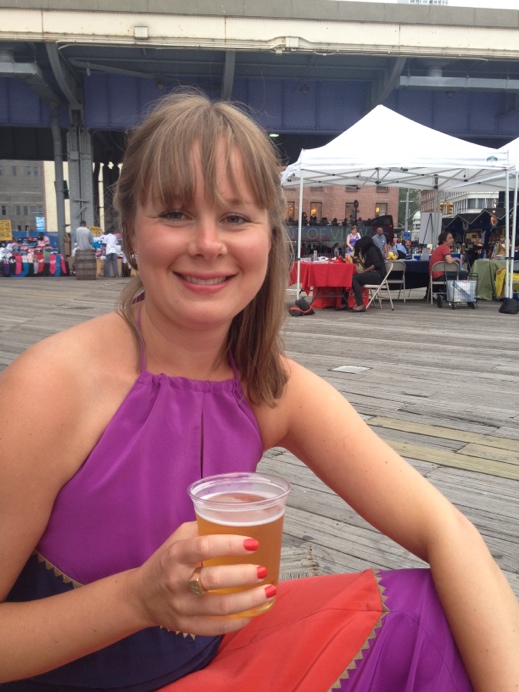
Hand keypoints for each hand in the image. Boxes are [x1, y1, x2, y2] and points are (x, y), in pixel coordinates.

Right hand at [126, 522, 275, 635]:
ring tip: (269, 591)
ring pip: (219, 607)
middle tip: (264, 570)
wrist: (141, 595)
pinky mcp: (186, 625)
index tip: (253, 543)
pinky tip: (254, 612)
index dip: (230, 544)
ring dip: (249, 601)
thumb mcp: (180, 537)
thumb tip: (241, 515)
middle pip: (213, 579)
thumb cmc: (167, 560)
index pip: (203, 547)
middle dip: (243, 575)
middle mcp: (177, 580)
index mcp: (176, 554)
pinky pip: (215, 628)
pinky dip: (238, 622)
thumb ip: (205, 527)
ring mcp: (181, 606)